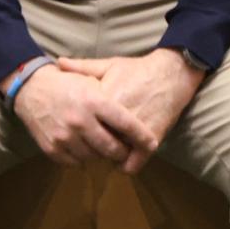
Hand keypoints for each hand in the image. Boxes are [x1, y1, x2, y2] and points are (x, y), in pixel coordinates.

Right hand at [12, 64, 159, 168]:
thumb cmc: (66, 83)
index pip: (125, 123)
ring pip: (94, 158)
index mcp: (93, 100)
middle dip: (122, 151)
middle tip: (124, 149)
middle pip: (112, 148)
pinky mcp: (52, 149)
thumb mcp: (90, 80)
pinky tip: (81, 145)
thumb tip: (133, 120)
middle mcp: (80, 120)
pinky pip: (75, 163)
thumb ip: (110, 99)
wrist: (29, 88)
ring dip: (100, 154)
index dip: (142, 136)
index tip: (152, 143)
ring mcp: (65, 137)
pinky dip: (81, 157)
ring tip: (99, 144)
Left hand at [55, 49, 204, 173]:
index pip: (81, 123)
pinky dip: (125, 165)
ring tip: (105, 149)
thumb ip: (83, 67)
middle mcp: (117, 118)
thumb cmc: (137, 69)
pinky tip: (122, 158)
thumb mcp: (109, 65)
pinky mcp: (149, 142)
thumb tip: (58, 62)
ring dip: (107, 156)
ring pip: (111, 156)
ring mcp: (133, 132)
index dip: (76, 126)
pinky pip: (131, 165)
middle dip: (89, 144)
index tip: (74, 126)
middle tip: (88, 142)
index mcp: (104, 99)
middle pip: (93, 141)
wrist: (171, 75)